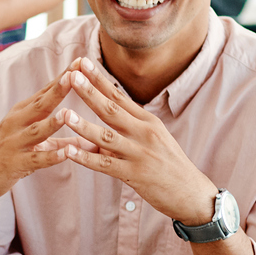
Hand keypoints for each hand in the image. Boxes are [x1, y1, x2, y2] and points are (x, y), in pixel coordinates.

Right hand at [0, 71, 74, 205]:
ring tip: (68, 114)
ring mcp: (14, 143)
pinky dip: (51, 156)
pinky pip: (35, 159)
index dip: (63, 77)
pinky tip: (67, 154)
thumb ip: (62, 142)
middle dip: (59, 89)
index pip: (45, 92)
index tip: (81, 61)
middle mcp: (16, 123)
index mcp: (22, 114)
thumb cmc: (9, 156)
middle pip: (41, 104)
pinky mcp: (14, 164)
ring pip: (36, 131)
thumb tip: (92, 141)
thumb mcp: (34, 145)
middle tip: (76, 74)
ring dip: (53, 122)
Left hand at [55, 60, 218, 224]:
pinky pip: (105, 165)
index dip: (99, 79)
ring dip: (84, 125)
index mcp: (147, 120)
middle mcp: (144, 133)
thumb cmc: (168, 164)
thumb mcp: (153, 138)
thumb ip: (128, 126)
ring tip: (65, 113)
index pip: (119, 95)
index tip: (82, 62)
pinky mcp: (135, 174)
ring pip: (107, 136)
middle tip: (72, 75)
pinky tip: (69, 152)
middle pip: (112, 109)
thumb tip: (104, 113)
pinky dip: (86, 158)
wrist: (191, 192)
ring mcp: (139, 154)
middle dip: (90, 92)